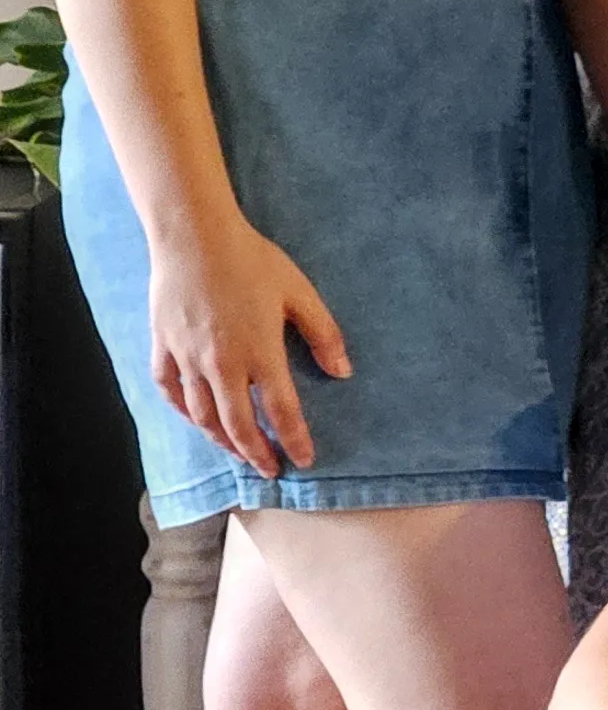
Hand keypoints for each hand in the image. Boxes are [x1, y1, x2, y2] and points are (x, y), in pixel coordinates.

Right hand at [147, 219, 350, 474]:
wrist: (194, 238)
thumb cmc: (253, 262)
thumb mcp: (301, 293)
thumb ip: (324, 335)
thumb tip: (342, 372)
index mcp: (260, 353)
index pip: (282, 412)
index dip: (294, 440)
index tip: (304, 461)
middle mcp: (221, 365)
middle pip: (238, 425)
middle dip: (256, 454)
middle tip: (269, 471)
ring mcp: (188, 359)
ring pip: (202, 416)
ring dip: (222, 440)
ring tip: (239, 453)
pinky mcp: (163, 348)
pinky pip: (170, 391)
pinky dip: (184, 412)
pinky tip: (197, 420)